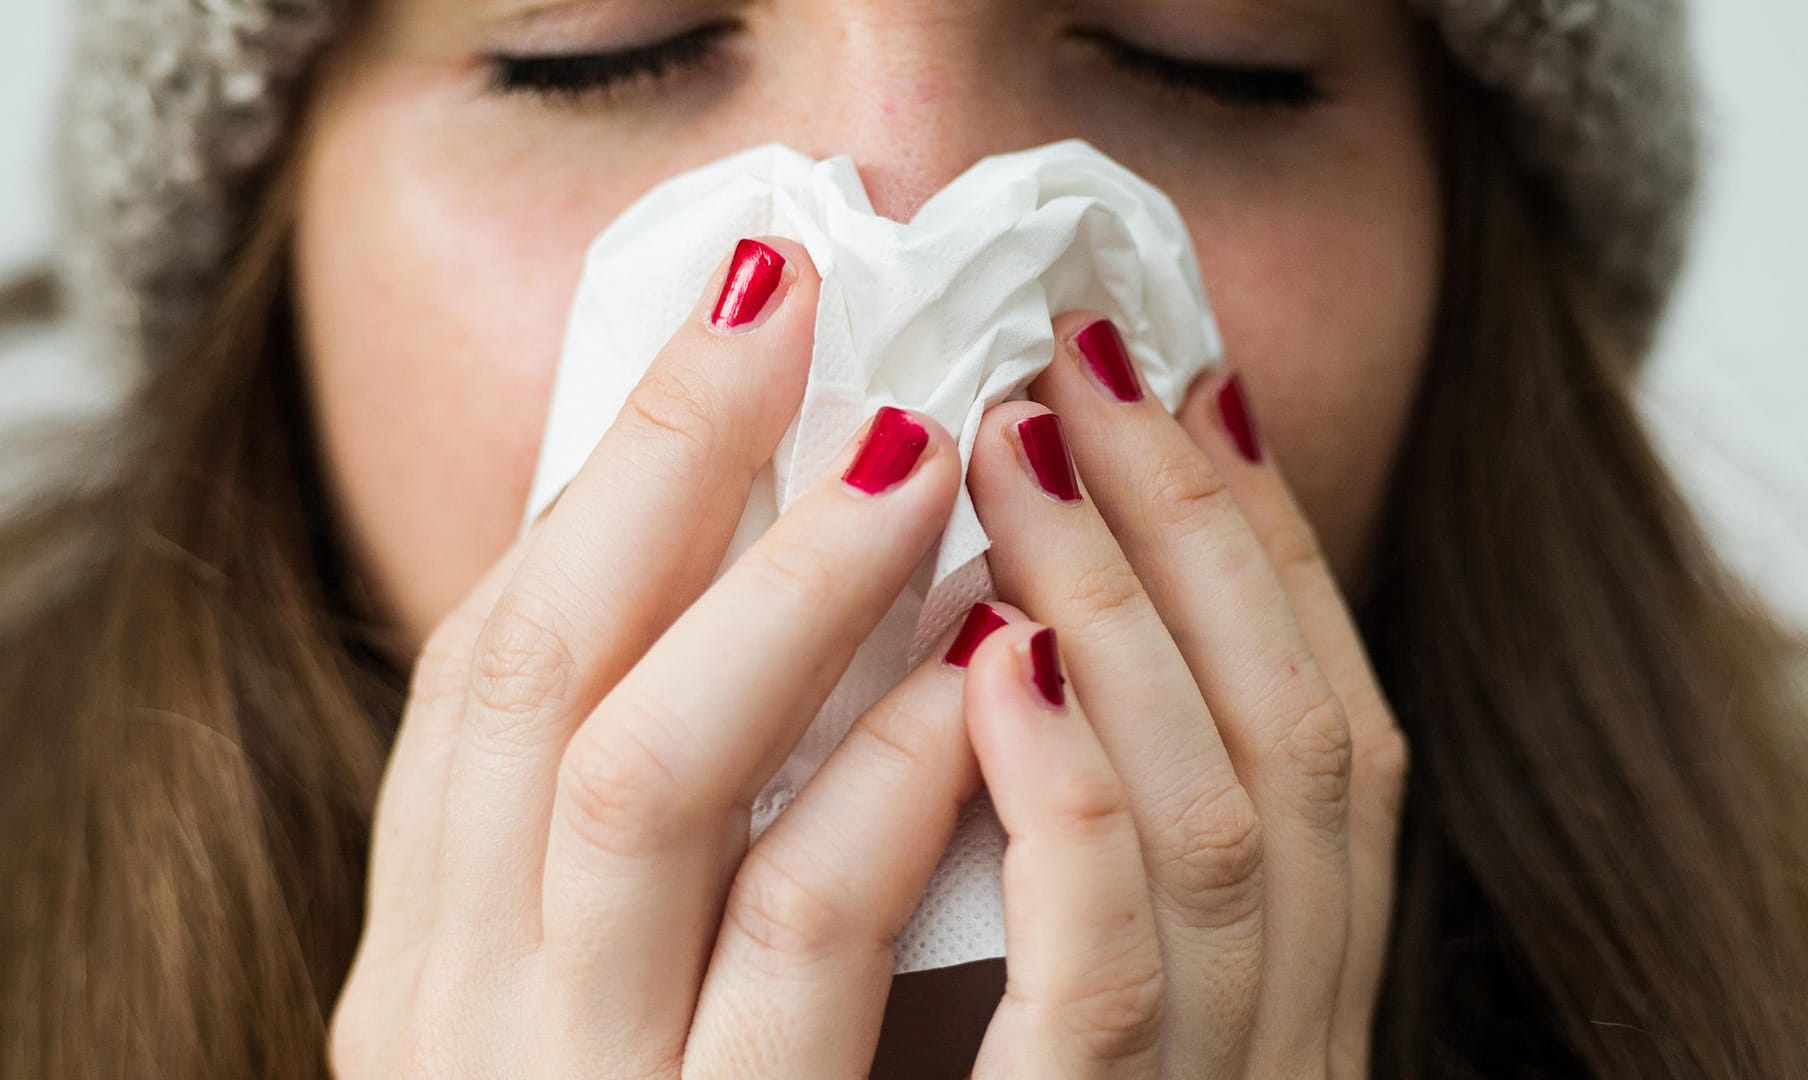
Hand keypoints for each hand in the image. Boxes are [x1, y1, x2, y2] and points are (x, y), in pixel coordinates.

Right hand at [330, 237, 993, 1076]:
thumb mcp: (584, 1012)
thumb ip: (635, 846)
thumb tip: (746, 598)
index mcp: (424, 957)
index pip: (481, 669)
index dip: (597, 481)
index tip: (717, 332)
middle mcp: (457, 1008)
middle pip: (533, 675)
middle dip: (662, 463)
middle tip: (790, 309)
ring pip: (647, 778)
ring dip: (789, 587)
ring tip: (916, 455)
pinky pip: (803, 930)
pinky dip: (890, 775)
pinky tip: (981, 673)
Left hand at [956, 313, 1410, 1077]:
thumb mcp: (1058, 988)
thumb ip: (1081, 833)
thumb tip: (1002, 615)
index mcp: (1298, 989)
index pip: (1328, 730)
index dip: (1266, 543)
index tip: (1185, 383)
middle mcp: (1291, 1032)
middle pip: (1291, 738)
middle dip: (1196, 525)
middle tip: (1079, 355)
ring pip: (1216, 822)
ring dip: (1119, 607)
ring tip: (1015, 443)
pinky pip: (1111, 971)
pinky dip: (1067, 800)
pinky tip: (995, 659)